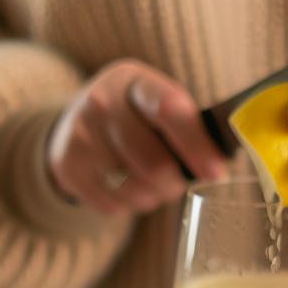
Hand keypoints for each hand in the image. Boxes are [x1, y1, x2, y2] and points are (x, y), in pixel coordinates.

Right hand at [47, 60, 228, 214]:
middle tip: (177, 181)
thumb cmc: (137, 118)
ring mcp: (80, 133)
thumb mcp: (158, 104)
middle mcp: (102, 101)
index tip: (216, 172)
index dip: (196, 145)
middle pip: (153, 162)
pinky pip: (112, 205)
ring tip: (151, 185)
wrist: (77, 123)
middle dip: (174, 182)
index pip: (169, 109)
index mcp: (136, 81)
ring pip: (134, 188)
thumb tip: (220, 163)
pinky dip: (128, 206)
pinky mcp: (67, 165)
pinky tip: (125, 189)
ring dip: (153, 197)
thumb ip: (189, 126)